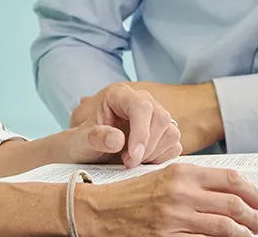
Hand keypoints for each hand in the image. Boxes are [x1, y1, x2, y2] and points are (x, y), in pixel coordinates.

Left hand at [72, 81, 224, 154]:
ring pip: (171, 132)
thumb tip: (117, 139)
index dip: (141, 132)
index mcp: (119, 95)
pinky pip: (175, 146)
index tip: (133, 157)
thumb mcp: (82, 142)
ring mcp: (155, 116)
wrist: (90, 153)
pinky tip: (142, 162)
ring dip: (154, 154)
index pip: (140, 107)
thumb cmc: (85, 143)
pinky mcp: (164, 132)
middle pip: (160, 118)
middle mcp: (142, 101)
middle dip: (147, 146)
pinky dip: (161, 158)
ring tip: (131, 161)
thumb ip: (96, 138)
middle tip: (127, 163)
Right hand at [79, 164, 257, 236]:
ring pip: (224, 226)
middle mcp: (181, 193)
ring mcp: (175, 217)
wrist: (102, 210)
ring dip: (243, 232)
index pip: (230, 178)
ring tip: (249, 234)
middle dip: (253, 216)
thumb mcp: (166, 175)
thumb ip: (196, 181)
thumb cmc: (134, 193)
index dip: (253, 191)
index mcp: (183, 172)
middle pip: (233, 203)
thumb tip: (229, 190)